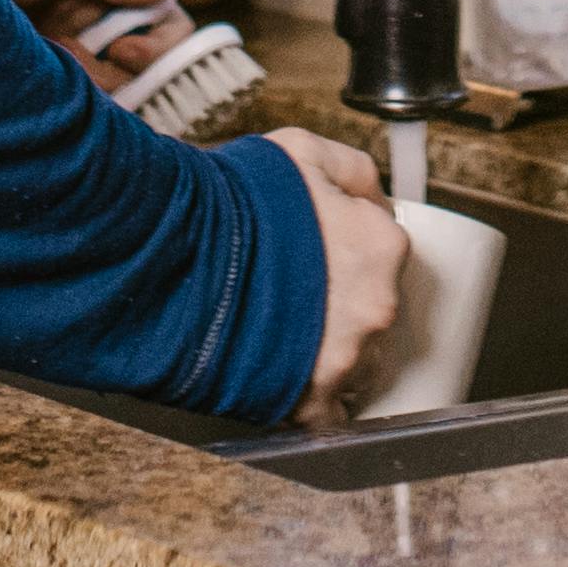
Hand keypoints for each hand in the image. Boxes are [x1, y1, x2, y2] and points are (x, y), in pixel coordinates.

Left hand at [0, 0, 189, 91]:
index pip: (168, 26)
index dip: (161, 46)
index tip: (124, 52)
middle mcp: (102, 31)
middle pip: (152, 70)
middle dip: (139, 81)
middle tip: (94, 75)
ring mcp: (75, 60)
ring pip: (117, 95)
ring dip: (105, 101)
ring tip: (62, 91)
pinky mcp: (46, 85)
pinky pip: (79, 109)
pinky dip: (78, 115)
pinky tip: (54, 108)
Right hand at [264, 128, 406, 427]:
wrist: (182, 253)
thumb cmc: (238, 199)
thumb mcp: (303, 151)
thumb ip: (353, 170)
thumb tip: (377, 195)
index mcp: (382, 245)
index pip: (385, 257)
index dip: (349, 256)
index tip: (322, 260)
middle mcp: (377, 304)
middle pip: (375, 314)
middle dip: (343, 309)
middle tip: (301, 301)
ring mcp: (347, 356)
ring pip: (359, 366)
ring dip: (332, 357)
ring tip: (287, 344)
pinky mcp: (311, 399)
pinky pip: (328, 415)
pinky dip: (314, 408)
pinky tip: (287, 390)